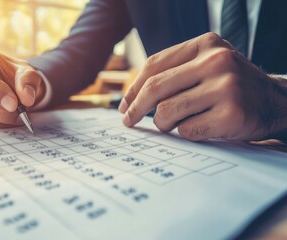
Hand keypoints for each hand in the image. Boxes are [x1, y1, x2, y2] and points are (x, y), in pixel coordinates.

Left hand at [119, 32, 286, 140]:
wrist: (277, 102)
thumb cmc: (232, 86)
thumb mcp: (208, 66)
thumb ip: (176, 72)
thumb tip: (132, 97)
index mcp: (205, 45)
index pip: (154, 65)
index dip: (133, 87)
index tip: (125, 104)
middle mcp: (215, 62)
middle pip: (155, 87)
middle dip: (136, 108)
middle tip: (128, 120)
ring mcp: (225, 88)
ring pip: (167, 112)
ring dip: (163, 124)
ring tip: (174, 124)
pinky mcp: (231, 114)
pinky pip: (186, 130)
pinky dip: (186, 133)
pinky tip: (200, 127)